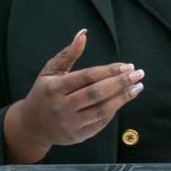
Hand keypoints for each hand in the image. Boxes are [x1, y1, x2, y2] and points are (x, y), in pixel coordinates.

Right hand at [3, 30, 143, 162]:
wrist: (32, 125)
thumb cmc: (44, 92)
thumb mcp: (51, 71)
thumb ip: (68, 53)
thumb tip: (84, 33)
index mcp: (55, 88)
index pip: (87, 77)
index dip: (109, 71)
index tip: (127, 65)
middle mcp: (62, 107)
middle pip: (97, 94)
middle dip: (121, 83)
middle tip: (138, 74)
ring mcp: (70, 124)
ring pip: (102, 110)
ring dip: (123, 98)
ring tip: (137, 87)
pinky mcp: (77, 136)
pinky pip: (100, 123)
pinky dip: (114, 110)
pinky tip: (123, 99)